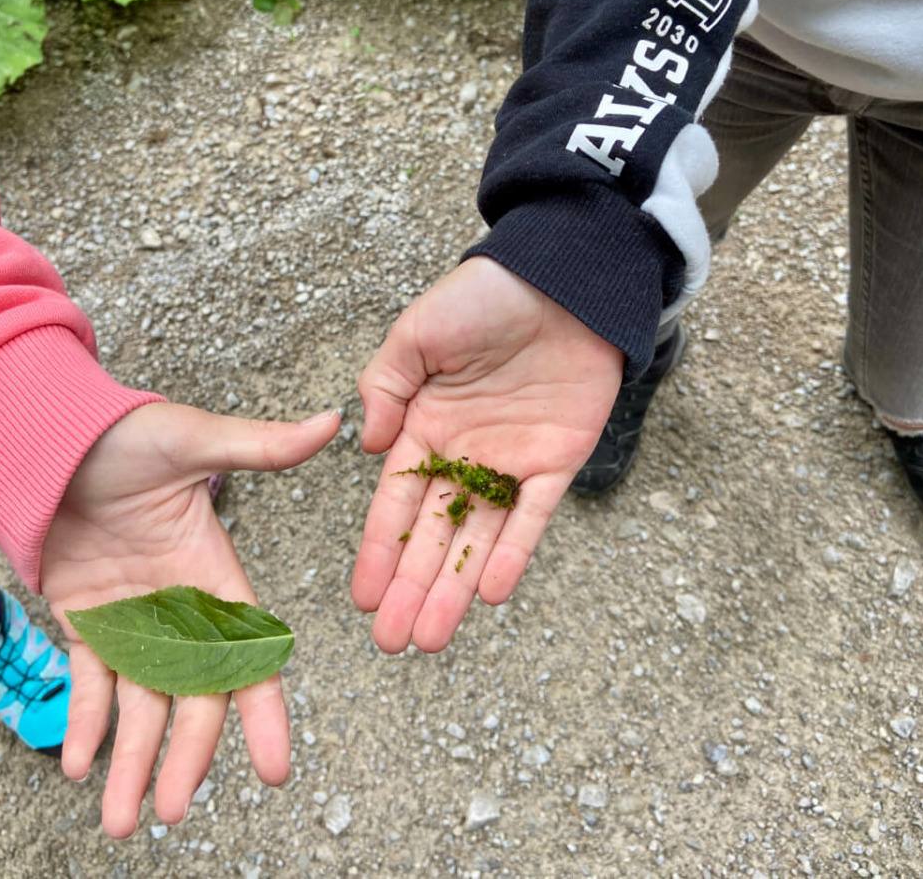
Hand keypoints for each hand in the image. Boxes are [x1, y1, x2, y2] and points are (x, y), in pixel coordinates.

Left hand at [39, 402, 339, 837]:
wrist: (52, 438)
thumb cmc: (128, 435)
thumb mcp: (196, 439)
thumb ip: (261, 445)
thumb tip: (333, 420)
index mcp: (215, 576)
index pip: (249, 655)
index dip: (263, 713)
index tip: (274, 770)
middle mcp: (179, 610)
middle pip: (192, 697)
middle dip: (186, 756)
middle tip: (172, 811)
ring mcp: (132, 620)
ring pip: (138, 704)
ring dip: (131, 761)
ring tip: (119, 819)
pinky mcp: (86, 622)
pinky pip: (89, 684)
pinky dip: (85, 724)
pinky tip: (80, 765)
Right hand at [353, 257, 622, 653]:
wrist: (558, 279)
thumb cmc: (482, 298)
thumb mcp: (416, 334)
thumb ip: (385, 388)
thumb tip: (369, 447)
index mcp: (425, 427)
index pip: (396, 503)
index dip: (379, 550)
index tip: (363, 598)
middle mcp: (465, 454)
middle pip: (434, 535)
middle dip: (412, 587)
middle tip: (394, 642)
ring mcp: (511, 462)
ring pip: (479, 537)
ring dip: (455, 586)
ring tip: (433, 638)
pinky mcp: (557, 461)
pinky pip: (533, 515)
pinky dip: (515, 552)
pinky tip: (491, 592)